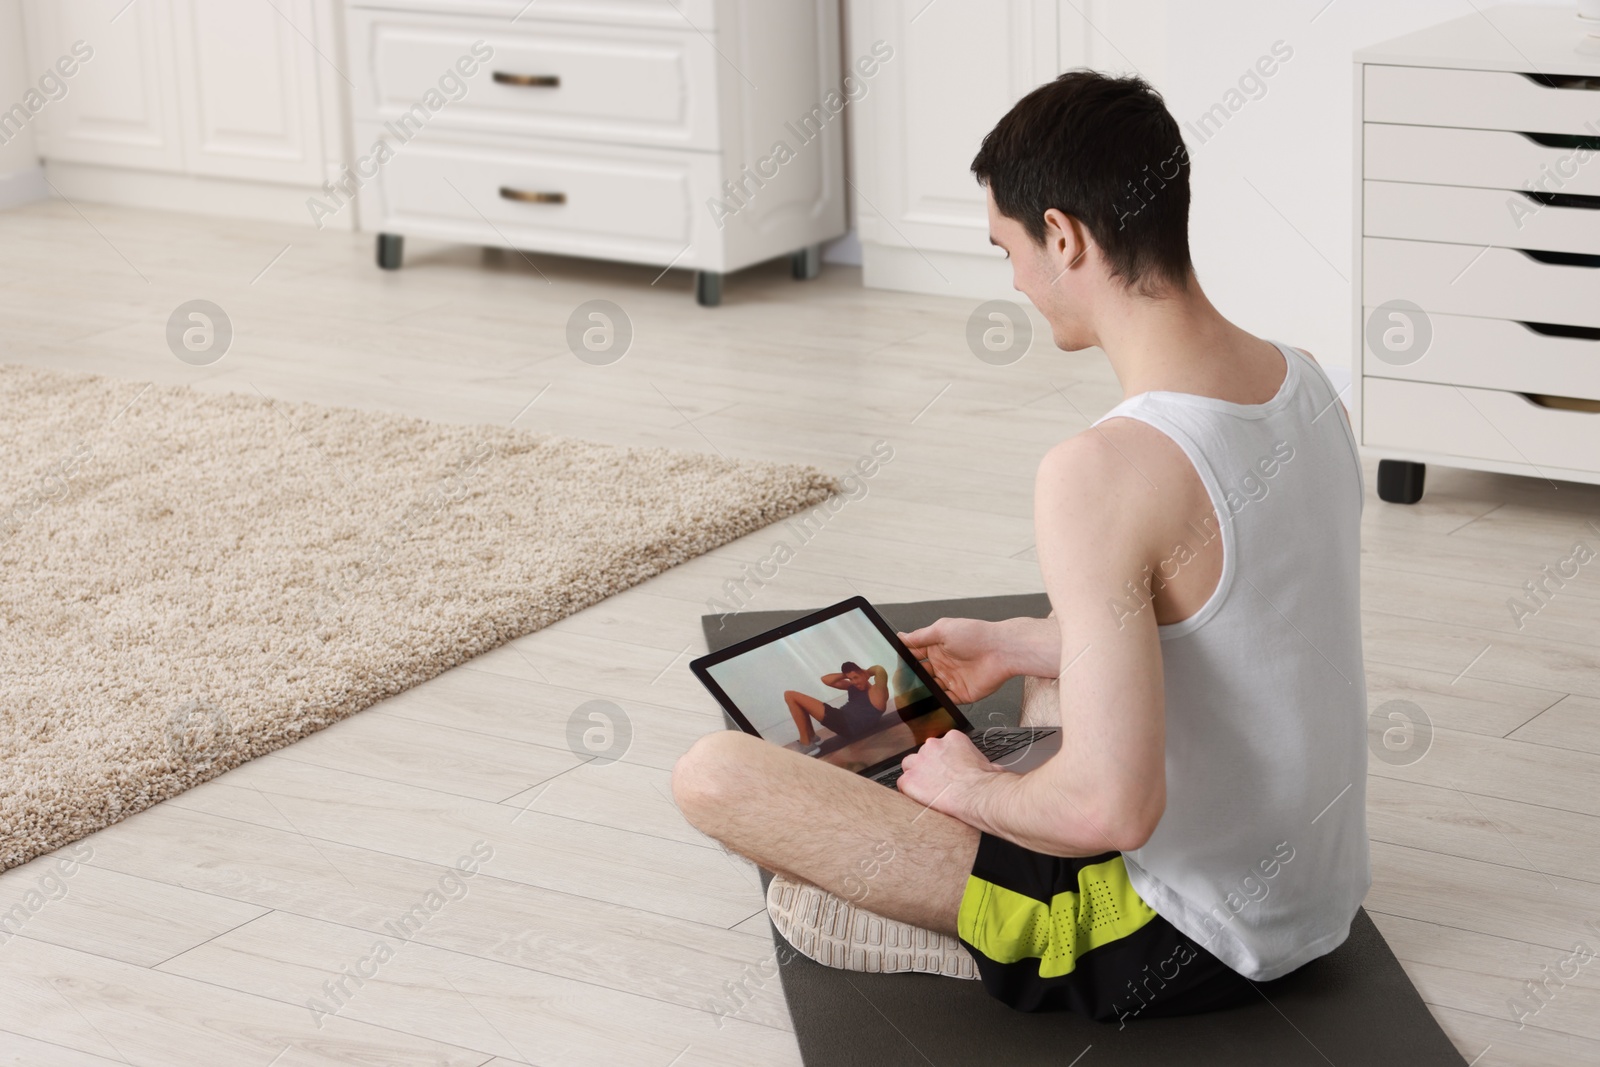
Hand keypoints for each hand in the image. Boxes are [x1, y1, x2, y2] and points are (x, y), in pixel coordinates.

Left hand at [896, 730, 1002, 814]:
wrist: (978, 795)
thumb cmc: (986, 783)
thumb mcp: (990, 765)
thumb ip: (980, 763)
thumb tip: (991, 769)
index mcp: (952, 739)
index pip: (940, 747)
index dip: (942, 761)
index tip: (946, 771)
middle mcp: (933, 746)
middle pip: (922, 754)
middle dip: (928, 768)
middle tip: (937, 782)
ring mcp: (919, 762)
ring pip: (909, 767)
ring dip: (916, 777)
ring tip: (927, 792)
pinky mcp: (910, 780)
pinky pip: (902, 785)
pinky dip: (909, 793)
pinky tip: (920, 800)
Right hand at [898, 617, 1014, 703]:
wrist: (1002, 651)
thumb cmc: (976, 635)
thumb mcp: (943, 629)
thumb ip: (920, 636)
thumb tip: (901, 636)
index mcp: (937, 647)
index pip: (914, 655)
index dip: (903, 659)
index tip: (890, 663)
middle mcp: (943, 663)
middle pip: (920, 674)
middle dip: (909, 678)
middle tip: (897, 682)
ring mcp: (951, 679)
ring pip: (929, 689)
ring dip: (920, 691)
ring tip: (907, 695)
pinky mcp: (961, 694)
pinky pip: (944, 701)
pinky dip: (935, 702)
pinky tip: (926, 702)